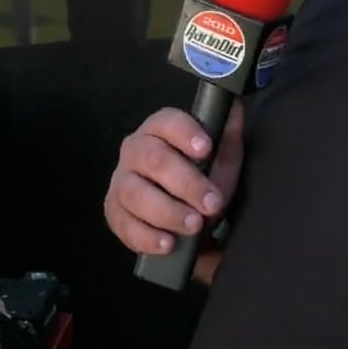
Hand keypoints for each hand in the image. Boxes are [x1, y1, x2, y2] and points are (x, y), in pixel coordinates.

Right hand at [103, 100, 245, 283]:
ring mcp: (120, 181)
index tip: (206, 149)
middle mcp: (135, 150)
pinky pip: (124, 224)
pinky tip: (168, 243)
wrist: (188, 215)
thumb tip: (233, 105)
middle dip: (186, 183)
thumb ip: (226, 132)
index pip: (168, 122)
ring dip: (167, 211)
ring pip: (136, 193)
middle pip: (153, 159)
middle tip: (212, 203)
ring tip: (194, 225)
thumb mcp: (221, 157)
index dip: (185, 133)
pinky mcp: (114, 212)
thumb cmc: (202, 178)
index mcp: (159, 129)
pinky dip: (147, 236)